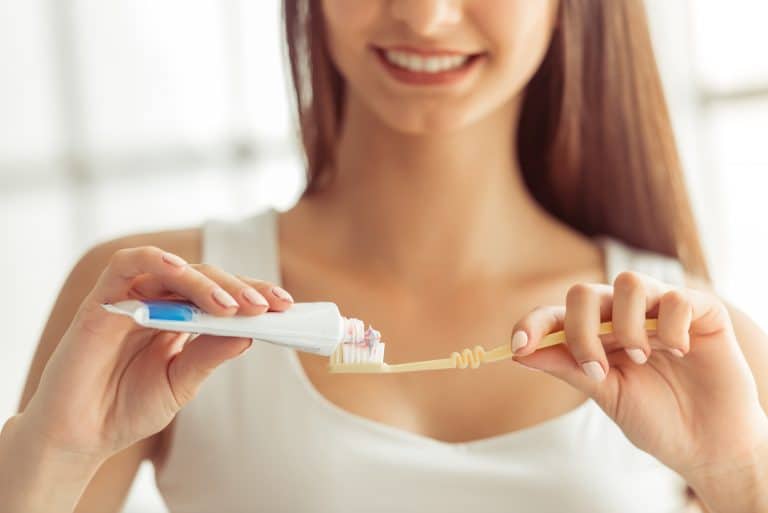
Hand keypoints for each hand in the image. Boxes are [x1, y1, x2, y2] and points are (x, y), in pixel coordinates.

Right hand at [20, 246, 293, 462]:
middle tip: (265, 305)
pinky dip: (155, 261)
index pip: (223, 295)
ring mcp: (131, 298)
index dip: (254, 294)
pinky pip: (127, 265)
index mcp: (183, 319)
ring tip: (232, 305)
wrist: (82, 435)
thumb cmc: (130, 407)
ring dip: (206, 282)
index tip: (286, 306)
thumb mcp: (182, 383)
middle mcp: (159, 302)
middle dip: (239, 289)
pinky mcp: (102, 300)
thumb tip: (249, 333)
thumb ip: (209, 355)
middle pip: (205, 278)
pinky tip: (181, 272)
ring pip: (174, 270)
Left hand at [510, 271, 767, 478]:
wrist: (709, 445)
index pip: (555, 315)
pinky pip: (675, 298)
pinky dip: (670, 328)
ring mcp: (661, 308)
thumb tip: (519, 352)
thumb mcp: (606, 394)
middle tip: (597, 369)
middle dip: (581, 331)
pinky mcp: (701, 310)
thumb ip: (568, 368)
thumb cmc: (656, 419)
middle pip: (584, 293)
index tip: (518, 346)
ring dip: (627, 327)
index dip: (532, 324)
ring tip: (643, 359)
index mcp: (596, 335)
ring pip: (628, 282)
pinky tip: (682, 353)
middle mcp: (624, 315)